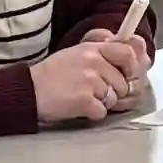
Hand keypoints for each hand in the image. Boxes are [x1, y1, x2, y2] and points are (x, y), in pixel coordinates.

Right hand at [27, 32, 153, 127]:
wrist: (28, 90)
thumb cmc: (53, 74)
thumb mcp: (77, 54)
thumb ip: (102, 53)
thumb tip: (133, 57)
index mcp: (92, 48)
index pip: (127, 52)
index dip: (133, 66)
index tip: (128, 75)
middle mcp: (93, 61)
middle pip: (124, 81)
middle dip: (116, 91)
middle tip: (99, 93)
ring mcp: (89, 80)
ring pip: (114, 98)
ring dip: (103, 103)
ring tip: (83, 97)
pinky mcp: (84, 100)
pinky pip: (102, 112)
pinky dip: (92, 114)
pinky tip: (78, 107)